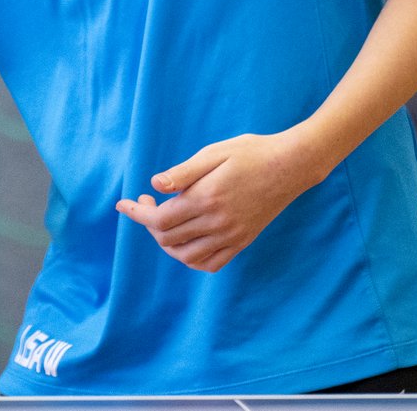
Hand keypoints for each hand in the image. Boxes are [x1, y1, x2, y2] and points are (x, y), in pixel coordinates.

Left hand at [115, 132, 318, 271]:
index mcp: (207, 198)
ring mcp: (232, 235)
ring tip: (163, 222)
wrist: (292, 165)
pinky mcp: (243, 241)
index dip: (137, 213)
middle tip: (147, 201)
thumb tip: (154, 184)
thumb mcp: (215, 153)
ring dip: (167, 243)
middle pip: (169, 238)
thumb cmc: (253, 152)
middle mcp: (218, 223)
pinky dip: (192, 258)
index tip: (123, 204)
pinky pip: (211, 262)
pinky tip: (186, 241)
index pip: (160, 219)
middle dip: (149, 223)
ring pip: (187, 256)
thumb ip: (184, 172)